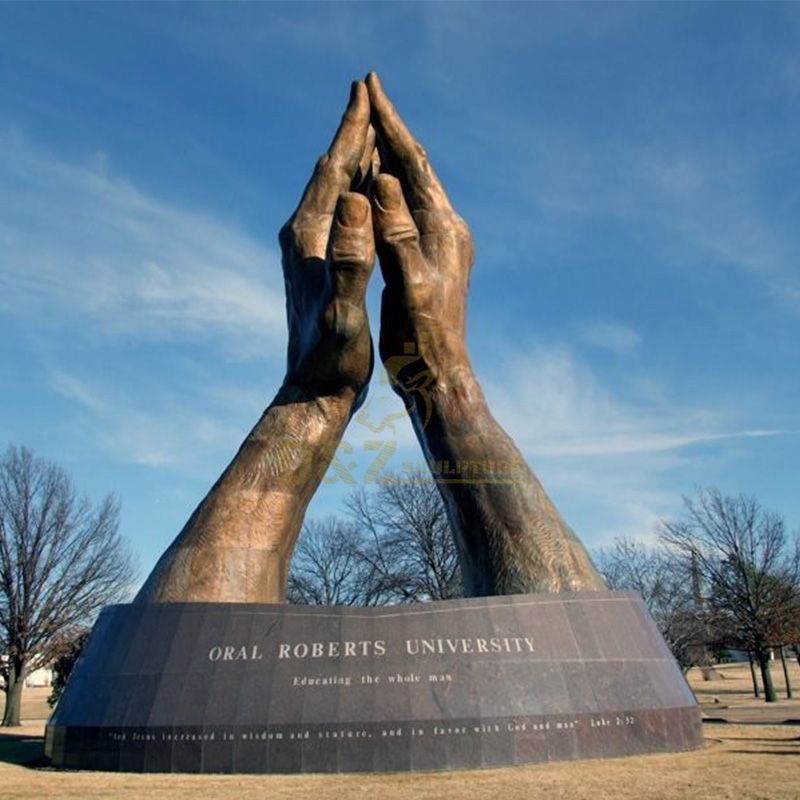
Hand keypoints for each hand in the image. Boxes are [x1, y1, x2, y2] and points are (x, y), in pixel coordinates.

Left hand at [137, 82, 380, 603]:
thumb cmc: (331, 360)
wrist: (312, 394)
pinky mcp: (318, 268)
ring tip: (369, 133)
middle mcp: (301, 239)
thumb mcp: (343, 312)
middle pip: (327, 174)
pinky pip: (337, 217)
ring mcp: (307, 253)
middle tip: (366, 96)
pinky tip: (364, 192)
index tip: (364, 94)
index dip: (349, 133)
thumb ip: (349, 258)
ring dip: (350, 161)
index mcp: (308, 240)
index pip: (330, 172)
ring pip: (331, 193)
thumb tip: (354, 200)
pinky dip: (351, 193)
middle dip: (348, 135)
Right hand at [365, 73, 474, 400]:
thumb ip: (398, 235)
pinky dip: (387, 190)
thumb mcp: (409, 285)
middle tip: (367, 91)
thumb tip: (387, 181)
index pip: (415, 163)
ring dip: (389, 156)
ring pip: (410, 188)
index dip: (392, 124)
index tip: (370, 85)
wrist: (438, 374)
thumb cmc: (422, 338)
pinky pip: (405, 212)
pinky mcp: (429, 258)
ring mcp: (440, 243)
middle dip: (390, 130)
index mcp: (443, 229)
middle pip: (415, 167)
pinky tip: (373, 186)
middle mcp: (446, 229)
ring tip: (367, 126)